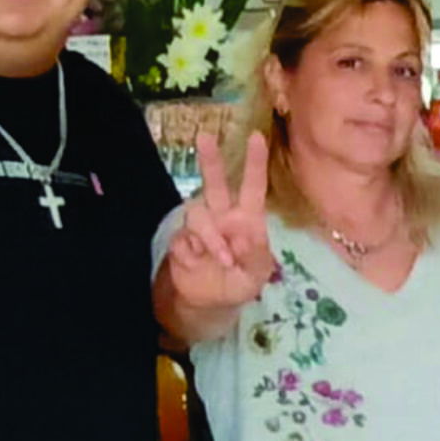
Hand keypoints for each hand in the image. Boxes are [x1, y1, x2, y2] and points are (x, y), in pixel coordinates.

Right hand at [165, 131, 276, 311]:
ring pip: (196, 212)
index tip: (257, 136)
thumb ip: (256, 255)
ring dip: (210, 235)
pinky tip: (199, 264)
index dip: (254, 162)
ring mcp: (200, 227)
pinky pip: (183, 238)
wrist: (211, 304)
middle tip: (205, 137)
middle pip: (214, 182)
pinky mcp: (181, 241)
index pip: (252, 186)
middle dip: (210, 159)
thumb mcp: (258, 274)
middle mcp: (222, 215)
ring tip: (223, 259)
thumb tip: (246, 235)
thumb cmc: (241, 282)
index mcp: (247, 218)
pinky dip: (193, 252)